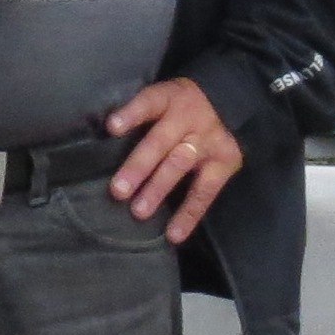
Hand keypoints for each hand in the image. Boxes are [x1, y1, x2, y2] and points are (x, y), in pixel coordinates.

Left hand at [105, 78, 240, 244]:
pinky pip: (205, 191)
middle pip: (160, 142)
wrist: (233, 100)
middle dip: (139, 166)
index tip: (112, 127)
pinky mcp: (226, 161)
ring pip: (180, 165)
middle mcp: (189, 119)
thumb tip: (101, 143)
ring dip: (158, 189)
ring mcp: (208, 140)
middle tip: (118, 191)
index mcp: (170, 99)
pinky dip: (189, 214)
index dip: (131, 114)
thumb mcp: (164, 100)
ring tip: (139, 212)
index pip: (149, 102)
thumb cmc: (180, 108)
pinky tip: (174, 234)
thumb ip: (139, 116)